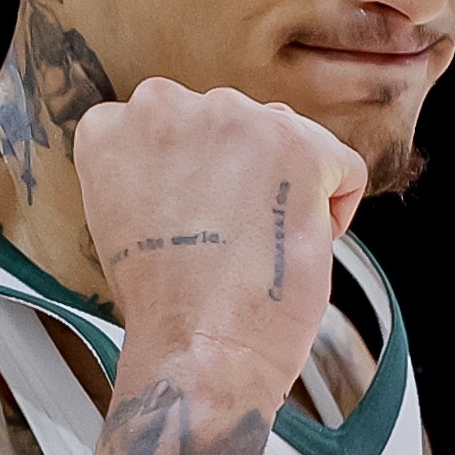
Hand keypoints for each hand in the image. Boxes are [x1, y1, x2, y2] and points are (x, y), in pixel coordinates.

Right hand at [74, 79, 367, 413]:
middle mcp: (166, 105)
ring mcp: (234, 119)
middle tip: (228, 240)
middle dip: (243, 178)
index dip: (197, 184)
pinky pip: (341, 167)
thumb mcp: (128, 220)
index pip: (178, 129)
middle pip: (234, 126)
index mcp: (113, 125)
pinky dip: (332, 211)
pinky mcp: (297, 146)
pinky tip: (294, 249)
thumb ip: (157, 172)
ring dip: (284, 189)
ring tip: (256, 247)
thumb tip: (201, 164)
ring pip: (285, 139)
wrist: (197, 349)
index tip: (194, 222)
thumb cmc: (166, 306)